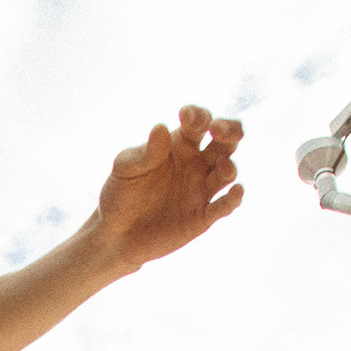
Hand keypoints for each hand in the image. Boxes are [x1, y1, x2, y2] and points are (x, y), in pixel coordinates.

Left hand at [93, 105, 243, 272]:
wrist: (115, 234)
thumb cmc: (119, 194)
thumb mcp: (126, 169)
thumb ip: (145, 152)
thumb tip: (161, 127)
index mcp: (179, 145)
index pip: (199, 122)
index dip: (198, 115)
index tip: (185, 116)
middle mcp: (196, 164)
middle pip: (225, 141)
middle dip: (230, 130)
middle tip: (219, 130)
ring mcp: (201, 189)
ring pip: (227, 171)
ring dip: (229, 167)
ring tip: (223, 167)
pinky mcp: (203, 216)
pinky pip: (225, 205)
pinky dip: (234, 198)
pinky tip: (235, 191)